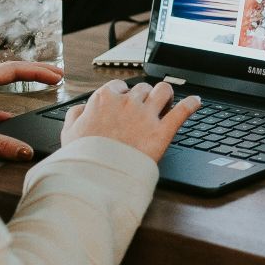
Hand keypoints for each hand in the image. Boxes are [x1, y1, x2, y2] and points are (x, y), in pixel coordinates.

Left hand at [0, 61, 63, 159]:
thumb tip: (26, 151)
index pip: (14, 69)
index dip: (38, 72)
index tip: (57, 77)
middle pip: (10, 71)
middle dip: (36, 71)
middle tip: (57, 74)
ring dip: (21, 85)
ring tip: (39, 88)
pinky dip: (2, 106)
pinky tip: (8, 119)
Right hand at [61, 79, 199, 161]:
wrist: (96, 178)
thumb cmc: (82, 157)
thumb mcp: (68, 133)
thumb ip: (75, 115)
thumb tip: (83, 108)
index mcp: (104, 99)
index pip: (119, 87)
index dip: (124, 95)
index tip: (125, 103)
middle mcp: (127, 102)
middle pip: (143, 88)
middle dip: (145, 97)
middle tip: (146, 108)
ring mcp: (146, 115)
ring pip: (164, 90)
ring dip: (166, 95)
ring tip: (167, 102)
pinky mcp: (162, 131)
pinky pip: (183, 110)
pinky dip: (192, 104)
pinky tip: (196, 102)